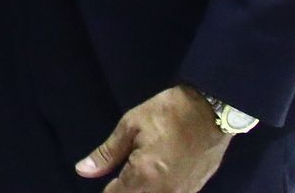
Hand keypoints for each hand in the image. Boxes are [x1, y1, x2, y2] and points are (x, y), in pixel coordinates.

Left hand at [76, 85, 231, 191]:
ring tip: (137, 176)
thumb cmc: (168, 113)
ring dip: (141, 191)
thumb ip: (107, 154)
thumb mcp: (130, 126)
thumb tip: (82, 171)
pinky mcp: (195, 189)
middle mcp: (164, 192)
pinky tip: (155, 178)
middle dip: (123, 191)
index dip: (106, 190)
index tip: (105, 181)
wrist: (212, 110)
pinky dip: (158, 191)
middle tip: (120, 177)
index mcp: (144, 176)